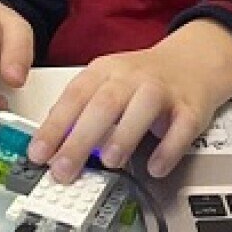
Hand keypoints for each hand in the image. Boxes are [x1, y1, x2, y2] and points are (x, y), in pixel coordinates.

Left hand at [26, 19, 231, 182]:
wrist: (193, 61)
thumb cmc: (142, 80)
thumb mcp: (106, 84)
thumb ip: (81, 110)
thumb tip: (52, 144)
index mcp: (105, 71)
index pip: (74, 96)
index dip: (54, 126)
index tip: (38, 154)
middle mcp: (132, 77)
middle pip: (103, 104)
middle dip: (80, 139)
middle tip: (64, 170)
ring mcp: (163, 90)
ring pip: (143, 107)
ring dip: (124, 135)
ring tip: (109, 163)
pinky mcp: (190, 107)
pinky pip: (181, 127)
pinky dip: (168, 149)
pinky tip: (155, 168)